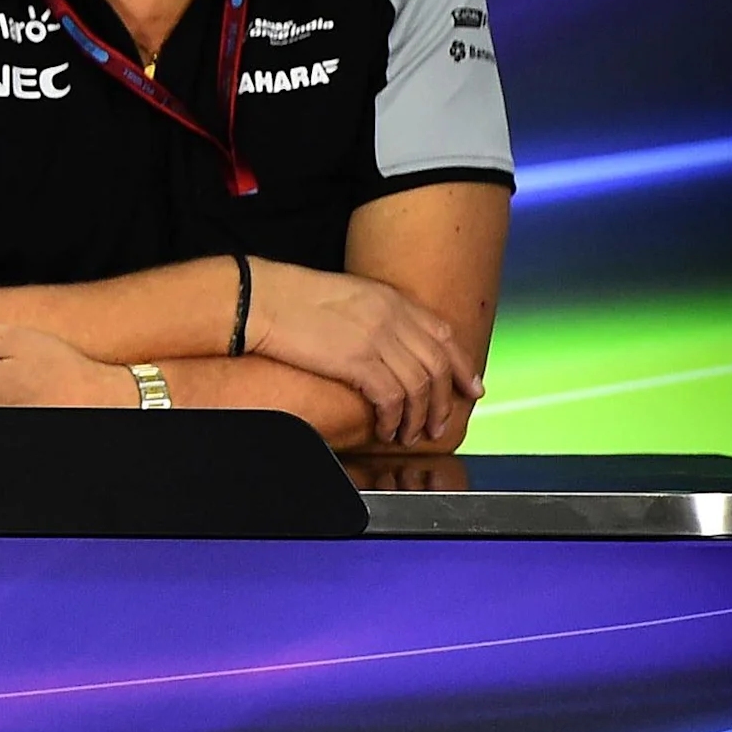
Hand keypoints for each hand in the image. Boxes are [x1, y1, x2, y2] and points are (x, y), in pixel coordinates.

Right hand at [245, 261, 477, 445]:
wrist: (260, 299)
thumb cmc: (291, 297)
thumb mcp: (347, 295)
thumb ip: (378, 314)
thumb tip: (390, 344)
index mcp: (391, 299)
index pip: (443, 335)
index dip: (462, 366)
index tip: (471, 388)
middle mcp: (392, 317)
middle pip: (436, 366)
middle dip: (444, 402)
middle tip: (441, 425)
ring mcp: (378, 338)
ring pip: (419, 387)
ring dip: (420, 417)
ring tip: (412, 436)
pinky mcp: (357, 361)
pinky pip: (392, 398)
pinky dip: (395, 419)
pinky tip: (388, 429)